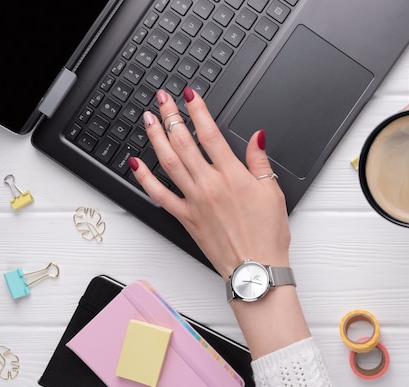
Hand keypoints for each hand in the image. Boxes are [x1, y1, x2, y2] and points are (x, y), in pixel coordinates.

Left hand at [129, 88, 290, 277]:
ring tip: (148, 120)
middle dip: (171, 116)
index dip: (198, 110)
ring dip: (156, 137)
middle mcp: (209, 185)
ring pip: (168, 162)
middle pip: (184, 142)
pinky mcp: (185, 218)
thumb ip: (260, 162)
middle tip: (162, 100)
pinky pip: (159, 195)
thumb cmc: (268, 235)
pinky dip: (145, 178)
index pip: (210, 134)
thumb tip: (257, 136)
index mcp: (233, 176)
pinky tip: (136, 163)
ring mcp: (194, 201)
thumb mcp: (273, 193)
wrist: (256, 269)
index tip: (190, 95)